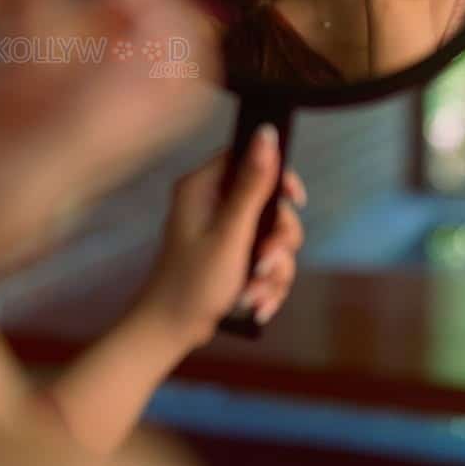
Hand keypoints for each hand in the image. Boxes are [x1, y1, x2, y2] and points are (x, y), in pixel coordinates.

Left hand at [141, 125, 304, 347]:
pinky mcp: (233, 255)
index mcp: (204, 186)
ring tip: (253, 295)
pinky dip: (265, 283)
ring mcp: (224, 230)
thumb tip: (267, 133)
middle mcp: (214, 203)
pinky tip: (255, 305)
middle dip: (277, 241)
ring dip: (272, 269)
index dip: (278, 177)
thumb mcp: (229, 234)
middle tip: (264, 263)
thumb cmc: (191, 282)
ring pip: (273, 236)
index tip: (294, 200)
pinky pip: (266, 259)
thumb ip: (252, 185)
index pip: (250, 158)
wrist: (170, 332)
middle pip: (270, 203)